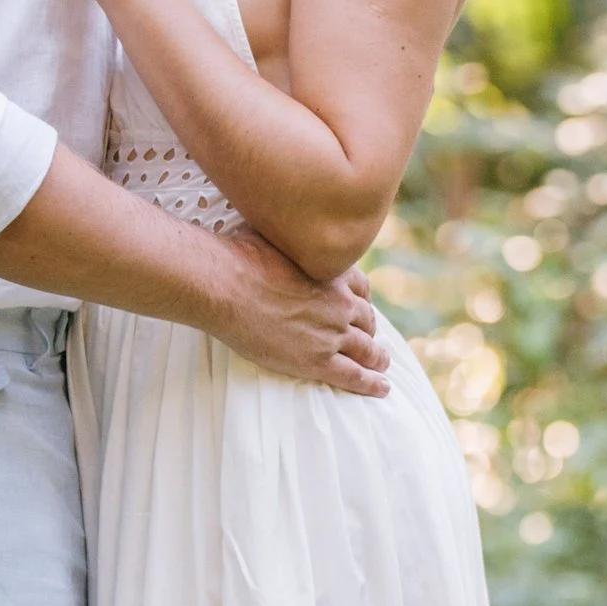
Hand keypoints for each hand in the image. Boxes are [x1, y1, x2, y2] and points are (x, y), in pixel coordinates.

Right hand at [202, 230, 389, 395]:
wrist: (224, 285)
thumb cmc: (239, 255)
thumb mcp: (273, 233)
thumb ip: (286, 237)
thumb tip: (277, 217)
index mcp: (333, 272)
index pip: (361, 288)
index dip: (361, 300)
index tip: (358, 306)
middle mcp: (340, 303)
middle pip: (366, 319)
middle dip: (368, 328)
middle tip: (368, 337)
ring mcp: (331, 334)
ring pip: (366, 349)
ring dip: (377, 357)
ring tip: (381, 363)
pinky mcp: (317, 361)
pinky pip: (354, 376)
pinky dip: (371, 383)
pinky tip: (382, 388)